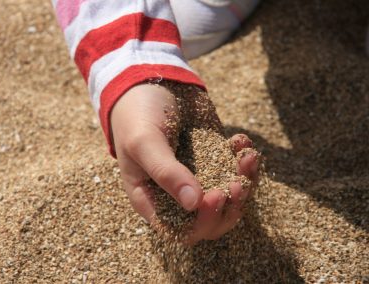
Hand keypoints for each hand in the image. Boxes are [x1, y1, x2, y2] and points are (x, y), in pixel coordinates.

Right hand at [111, 83, 258, 243]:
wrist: (151, 81)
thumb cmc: (137, 114)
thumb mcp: (144, 142)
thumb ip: (166, 172)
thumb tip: (193, 203)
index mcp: (152, 199)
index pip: (181, 230)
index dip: (202, 222)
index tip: (215, 195)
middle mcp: (176, 194)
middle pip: (211, 220)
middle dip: (230, 206)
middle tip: (239, 182)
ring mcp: (199, 176)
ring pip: (230, 198)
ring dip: (245, 181)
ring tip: (248, 155)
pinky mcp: (214, 158)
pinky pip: (236, 171)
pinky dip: (245, 161)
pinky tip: (240, 140)